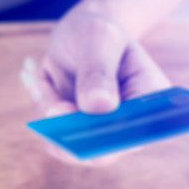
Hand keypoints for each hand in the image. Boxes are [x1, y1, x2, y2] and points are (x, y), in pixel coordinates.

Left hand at [21, 5, 170, 165]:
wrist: (82, 35)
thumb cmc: (98, 34)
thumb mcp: (99, 39)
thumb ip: (99, 70)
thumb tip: (100, 107)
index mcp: (150, 102)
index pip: (137, 134)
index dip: (110, 138)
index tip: (79, 114)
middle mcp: (127, 126)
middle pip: (100, 154)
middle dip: (69, 131)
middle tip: (51, 107)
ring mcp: (99, 134)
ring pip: (67, 145)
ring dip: (48, 111)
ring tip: (41, 78)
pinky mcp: (74, 133)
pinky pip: (50, 134)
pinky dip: (39, 106)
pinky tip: (38, 79)